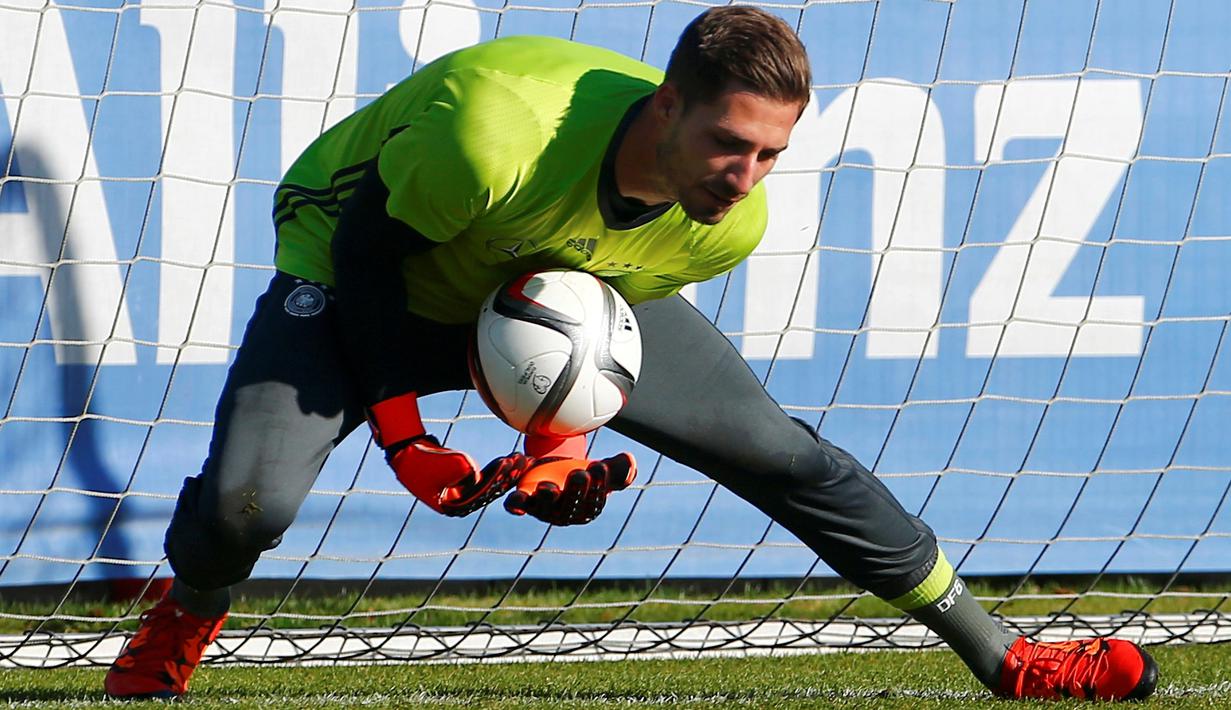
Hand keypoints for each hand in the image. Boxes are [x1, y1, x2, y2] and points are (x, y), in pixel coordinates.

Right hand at [368, 392, 528, 515]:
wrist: (405, 451)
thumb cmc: (422, 458)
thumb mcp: (442, 464)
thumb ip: (461, 470)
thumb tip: (475, 473)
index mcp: (452, 506)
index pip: (480, 494)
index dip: (496, 478)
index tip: (509, 463)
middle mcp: (460, 504)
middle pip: (489, 490)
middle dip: (506, 475)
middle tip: (522, 460)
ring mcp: (462, 494)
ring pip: (490, 484)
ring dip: (506, 472)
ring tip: (522, 459)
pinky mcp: (465, 483)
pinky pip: (486, 476)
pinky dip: (497, 468)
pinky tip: (512, 459)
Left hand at [504, 453, 635, 525]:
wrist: (551, 470)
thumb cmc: (580, 472)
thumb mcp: (600, 469)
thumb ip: (617, 468)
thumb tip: (630, 461)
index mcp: (584, 510)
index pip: (593, 503)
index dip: (598, 487)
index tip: (601, 467)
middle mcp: (563, 514)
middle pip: (569, 508)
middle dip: (575, 492)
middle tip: (580, 473)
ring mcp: (542, 509)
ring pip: (543, 508)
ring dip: (546, 499)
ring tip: (549, 486)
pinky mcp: (523, 501)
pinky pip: (517, 506)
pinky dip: (516, 504)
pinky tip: (515, 498)